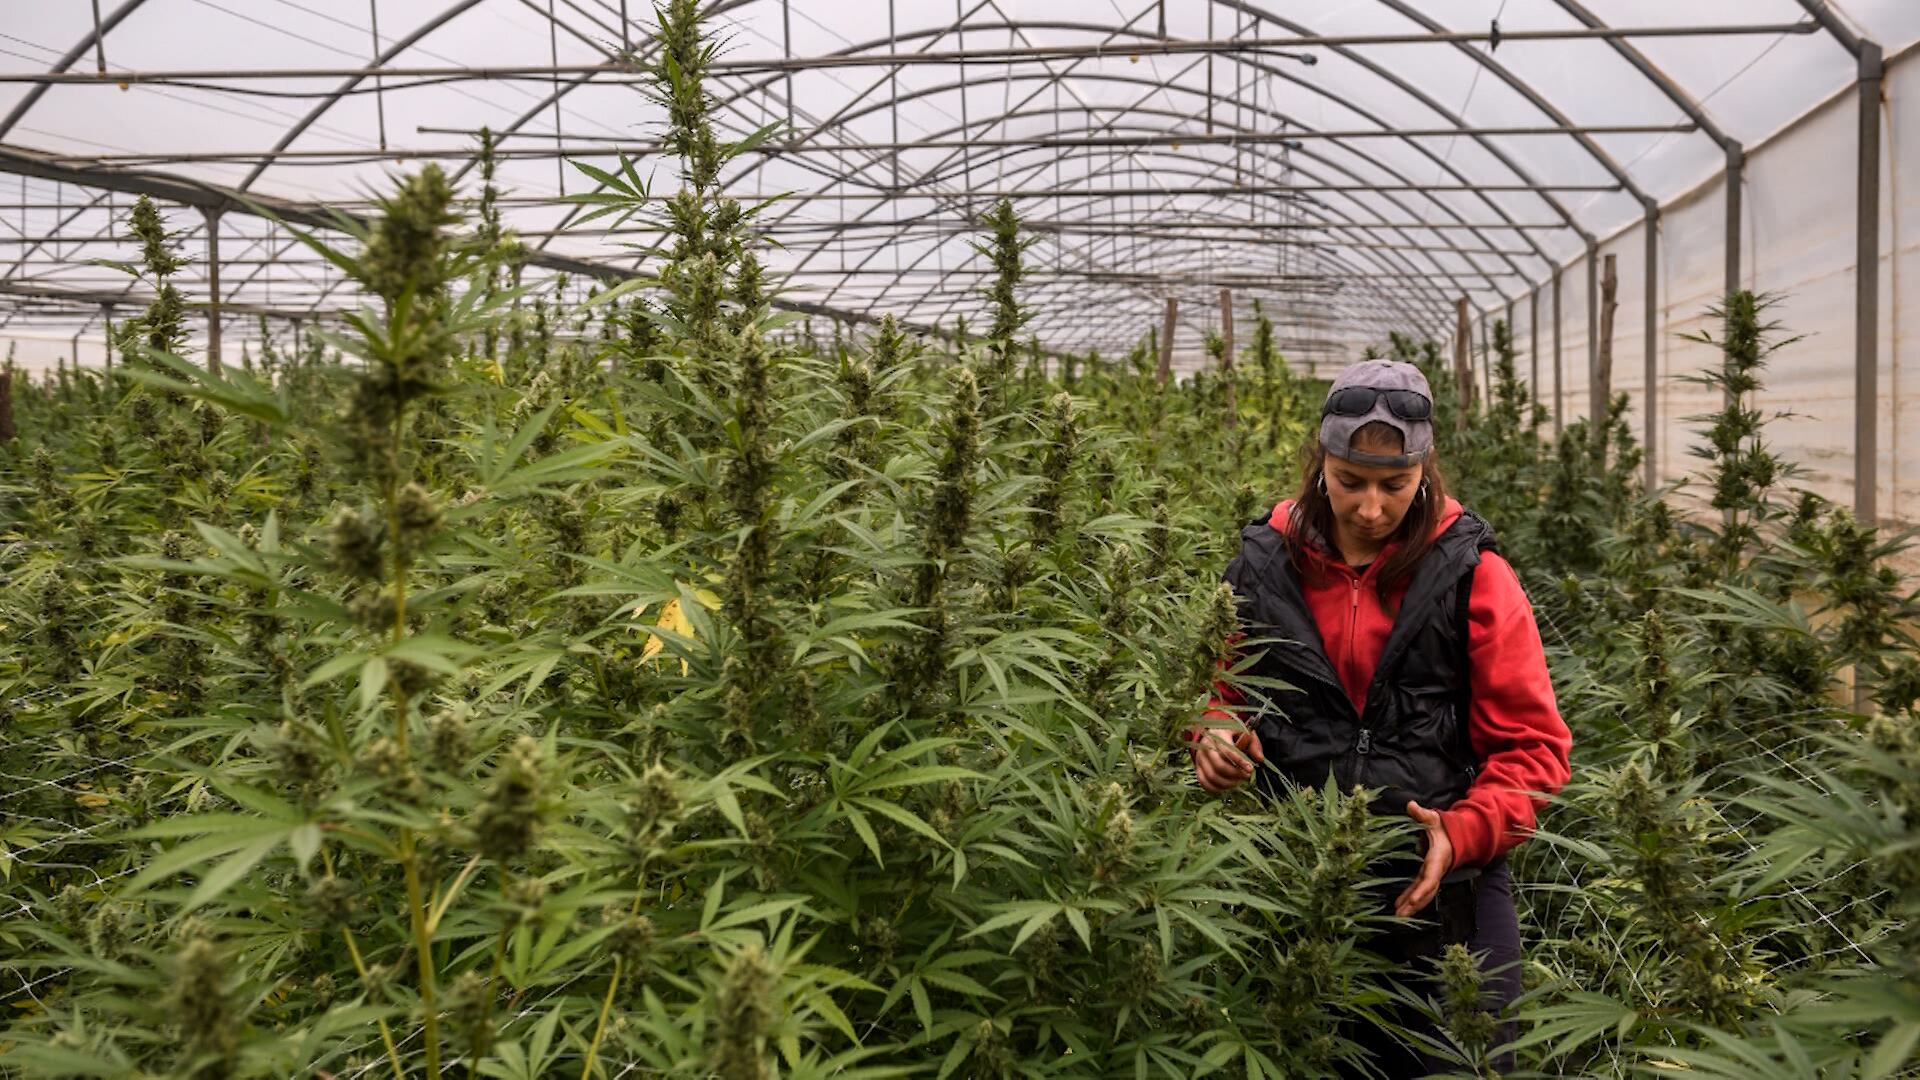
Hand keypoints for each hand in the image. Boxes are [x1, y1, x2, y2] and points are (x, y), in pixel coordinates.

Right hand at [1188, 725, 1263, 792]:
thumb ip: (1253, 744)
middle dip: (1235, 774)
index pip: (1227, 751)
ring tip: (1239, 781)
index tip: (1250, 769)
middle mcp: (1205, 747)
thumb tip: (1259, 759)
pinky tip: (1228, 786)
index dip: (1240, 762)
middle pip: (1219, 766)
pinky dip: (1217, 788)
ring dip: (1228, 783)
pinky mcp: (1197, 768)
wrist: (1214, 733)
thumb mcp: (1244, 732)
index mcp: (1217, 735)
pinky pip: (1204, 783)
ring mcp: (1200, 759)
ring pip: (1212, 777)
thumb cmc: (1231, 733)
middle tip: (1246, 776)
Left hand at [1394, 801, 1454, 916]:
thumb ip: (1422, 814)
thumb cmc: (1443, 826)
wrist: (1457, 835)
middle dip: (1415, 903)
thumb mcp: (1433, 818)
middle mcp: (1436, 869)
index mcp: (1437, 858)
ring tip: (1398, 915)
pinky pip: (1420, 890)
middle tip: (1401, 915)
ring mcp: (1432, 874)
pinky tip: (1400, 906)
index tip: (1413, 900)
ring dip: (1412, 905)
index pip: (1430, 877)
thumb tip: (1411, 805)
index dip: (1422, 889)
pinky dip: (1411, 899)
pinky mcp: (1427, 875)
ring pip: (1424, 893)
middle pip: (1426, 890)